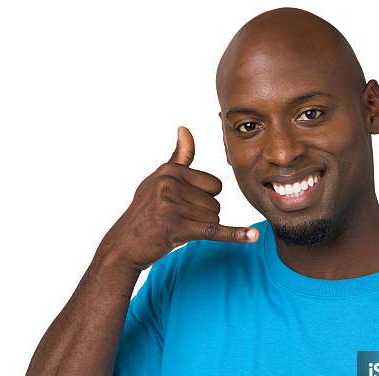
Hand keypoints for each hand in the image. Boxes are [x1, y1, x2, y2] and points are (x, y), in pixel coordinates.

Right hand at [99, 126, 258, 270]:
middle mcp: (170, 184)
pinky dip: (235, 235)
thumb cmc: (146, 211)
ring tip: (176, 227)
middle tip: (178, 219)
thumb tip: (185, 129)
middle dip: (203, 216)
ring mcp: (172, 206)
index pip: (215, 185)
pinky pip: (213, 231)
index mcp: (170, 170)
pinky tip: (253, 236)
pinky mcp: (176, 228)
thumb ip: (179, 158)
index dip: (204, 199)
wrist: (125, 244)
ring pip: (213, 218)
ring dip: (200, 228)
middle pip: (215, 203)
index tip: (183, 205)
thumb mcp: (159, 180)